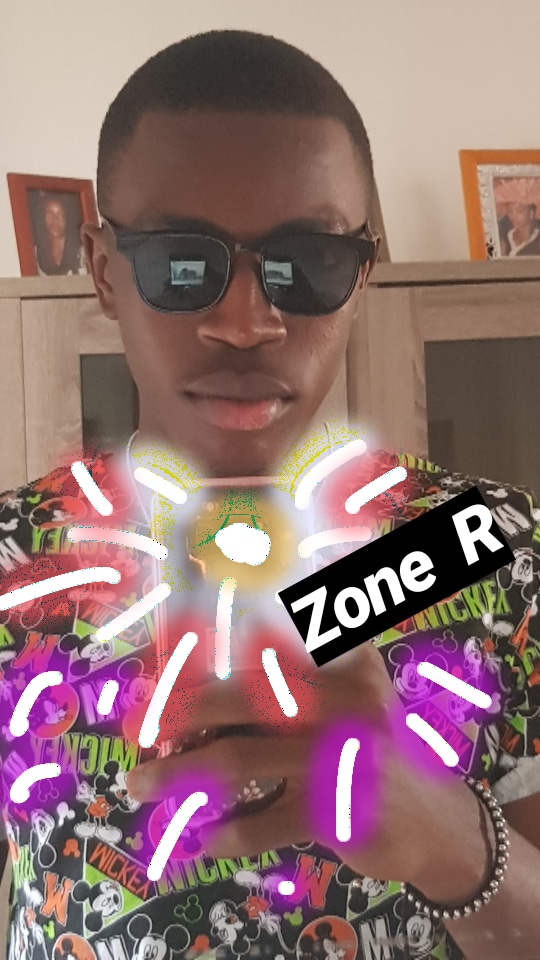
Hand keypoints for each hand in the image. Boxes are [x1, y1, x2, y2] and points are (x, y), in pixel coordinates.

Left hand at [125, 639, 484, 894]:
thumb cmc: (375, 750)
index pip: (263, 649)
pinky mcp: (337, 814)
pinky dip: (226, 829)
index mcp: (347, 666)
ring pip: (239, 758)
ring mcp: (341, 759)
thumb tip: (201, 688)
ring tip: (142, 783)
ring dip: (180, 772)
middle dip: (180, 708)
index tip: (157, 678)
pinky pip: (262, 822)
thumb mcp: (352, 702)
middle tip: (138, 726)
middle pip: (244, 696)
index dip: (207, 660)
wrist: (437, 822)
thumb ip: (296, 685)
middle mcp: (346, 703)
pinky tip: (205, 834)